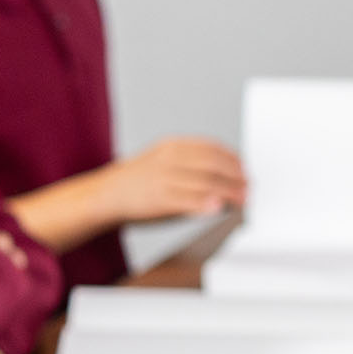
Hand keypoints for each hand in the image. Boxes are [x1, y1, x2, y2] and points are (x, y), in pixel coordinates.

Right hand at [99, 137, 246, 222]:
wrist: (105, 195)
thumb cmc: (137, 181)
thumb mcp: (162, 161)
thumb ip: (190, 164)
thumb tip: (222, 177)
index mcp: (171, 146)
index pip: (212, 149)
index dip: (233, 161)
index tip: (244, 171)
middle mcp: (169, 160)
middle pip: (213, 166)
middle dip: (235, 178)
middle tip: (247, 189)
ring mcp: (163, 179)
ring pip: (206, 183)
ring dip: (228, 193)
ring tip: (240, 200)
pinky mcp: (159, 200)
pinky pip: (189, 201)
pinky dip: (206, 204)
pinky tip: (218, 208)